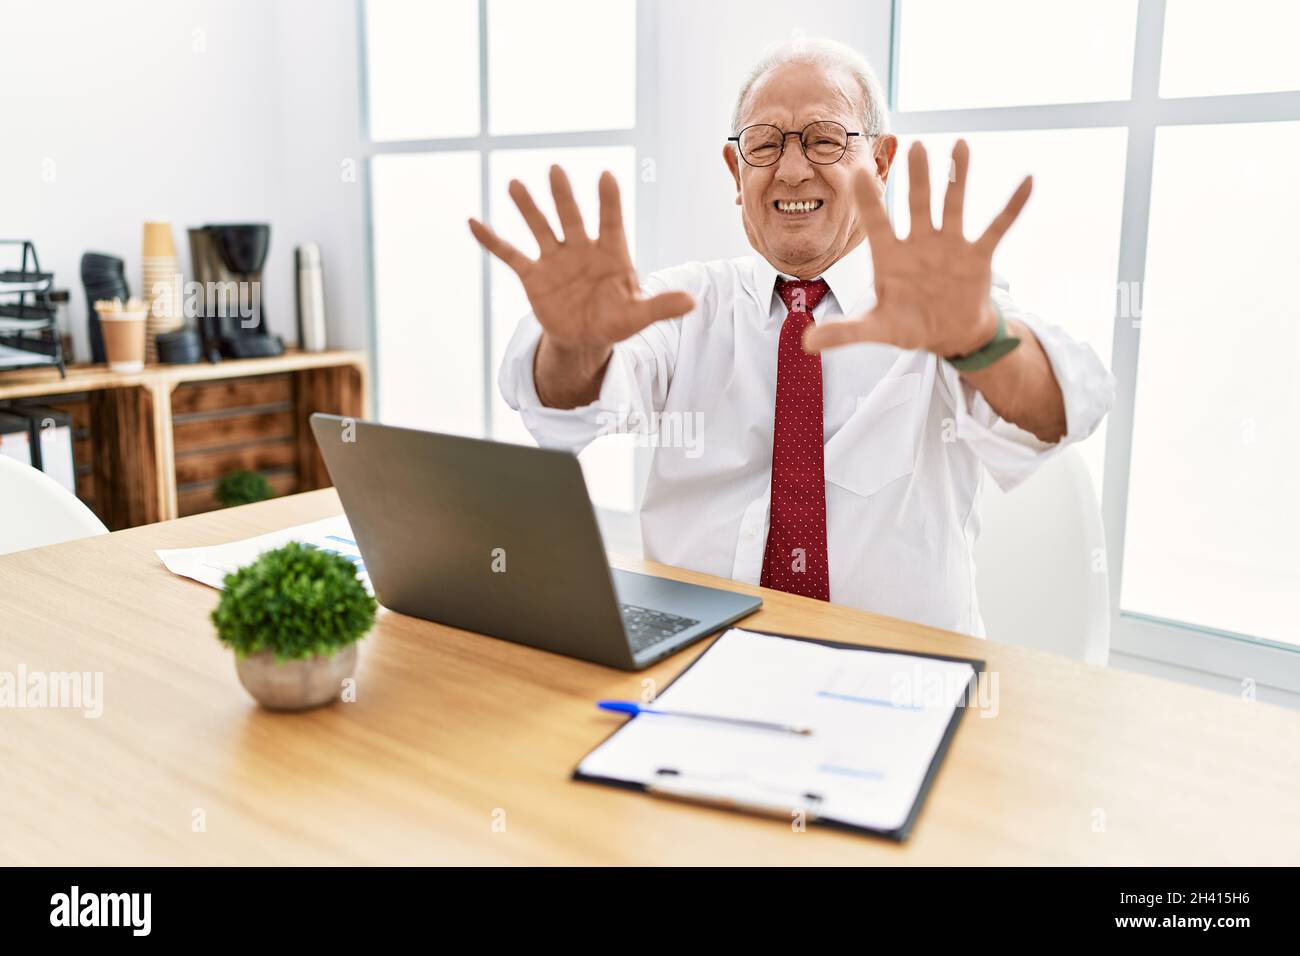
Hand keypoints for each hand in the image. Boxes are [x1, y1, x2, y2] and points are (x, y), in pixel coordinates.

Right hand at [468, 166, 694, 358]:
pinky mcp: (533, 275)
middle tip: (555, 169)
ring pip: (540, 228)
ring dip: (528, 208)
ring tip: (514, 183)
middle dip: (564, 196)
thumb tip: (693, 301)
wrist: (586, 336)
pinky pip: (509, 255)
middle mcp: (581, 248)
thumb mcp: (639, 315)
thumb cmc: (616, 320)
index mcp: (611, 253)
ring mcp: (555, 259)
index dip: (608, 201)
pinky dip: (492, 240)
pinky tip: (473, 222)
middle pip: (571, 217)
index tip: (606, 176)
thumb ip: (662, 305)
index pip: (611, 222)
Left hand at [802, 140, 1031, 357]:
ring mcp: (949, 245)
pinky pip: (997, 226)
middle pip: (917, 203)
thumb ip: (844, 332)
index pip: (876, 222)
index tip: (859, 169)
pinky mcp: (977, 256)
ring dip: (957, 177)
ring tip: (960, 145)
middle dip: (917, 177)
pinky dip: (1012, 206)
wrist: (948, 335)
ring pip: (953, 204)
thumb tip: (806, 343)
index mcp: (890, 256)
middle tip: (914, 145)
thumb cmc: (909, 325)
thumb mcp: (876, 330)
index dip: (868, 199)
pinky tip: (1027, 180)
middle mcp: (919, 242)